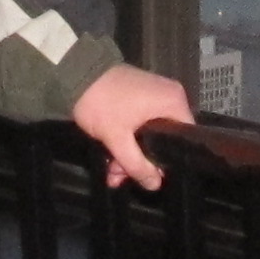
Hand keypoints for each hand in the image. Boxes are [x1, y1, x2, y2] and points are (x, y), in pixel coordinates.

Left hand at [71, 62, 194, 189]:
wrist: (74, 73)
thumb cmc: (102, 103)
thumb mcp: (118, 138)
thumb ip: (137, 165)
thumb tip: (155, 185)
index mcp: (173, 102)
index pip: (185, 139)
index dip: (168, 161)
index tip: (150, 176)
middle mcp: (169, 96)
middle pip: (164, 139)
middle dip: (140, 161)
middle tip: (120, 177)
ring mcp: (153, 95)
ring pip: (149, 135)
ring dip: (129, 154)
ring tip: (111, 173)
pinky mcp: (138, 96)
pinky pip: (140, 124)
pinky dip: (128, 140)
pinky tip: (112, 158)